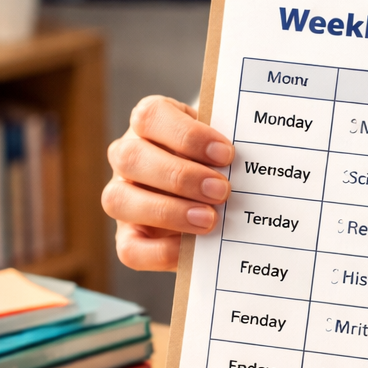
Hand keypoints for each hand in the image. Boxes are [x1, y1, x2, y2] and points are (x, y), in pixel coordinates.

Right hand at [103, 96, 234, 270]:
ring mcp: (122, 197)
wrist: (214, 194)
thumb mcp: (220, 150)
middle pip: (130, 157)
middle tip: (221, 190)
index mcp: (148, 124)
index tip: (225, 154)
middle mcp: (127, 157)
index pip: (150, 116)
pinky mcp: (129, 237)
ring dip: (168, 211)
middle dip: (180, 176)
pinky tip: (193, 248)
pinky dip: (162, 251)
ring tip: (209, 219)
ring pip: (118, 201)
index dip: (187, 135)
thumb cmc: (218, 164)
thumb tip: (250, 171)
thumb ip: (225, 155)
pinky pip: (131, 249)